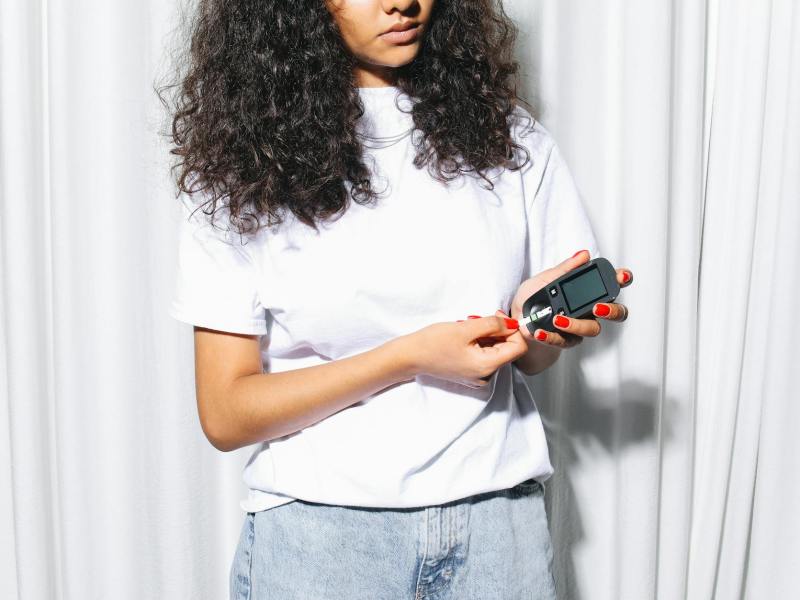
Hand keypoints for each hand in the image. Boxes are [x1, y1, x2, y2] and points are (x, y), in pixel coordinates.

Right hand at [403, 315, 527, 387]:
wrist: (410, 356)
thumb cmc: (434, 342)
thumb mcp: (466, 328)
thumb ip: (494, 324)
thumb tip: (513, 323)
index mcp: (487, 366)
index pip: (518, 348)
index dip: (513, 329)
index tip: (498, 316)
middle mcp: (486, 376)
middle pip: (507, 349)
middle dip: (498, 330)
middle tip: (479, 318)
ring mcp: (478, 376)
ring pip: (496, 351)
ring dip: (487, 335)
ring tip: (468, 326)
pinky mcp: (470, 373)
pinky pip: (485, 355)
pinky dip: (480, 342)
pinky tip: (465, 335)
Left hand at [510, 249, 632, 347]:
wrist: (516, 318)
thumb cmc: (533, 297)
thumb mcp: (545, 279)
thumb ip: (565, 269)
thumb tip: (584, 255)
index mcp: (588, 291)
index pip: (612, 284)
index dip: (622, 279)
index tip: (621, 276)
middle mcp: (590, 310)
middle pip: (617, 313)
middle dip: (612, 310)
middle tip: (598, 307)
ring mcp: (581, 327)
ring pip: (593, 329)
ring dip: (576, 324)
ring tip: (558, 319)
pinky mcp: (567, 341)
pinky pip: (565, 341)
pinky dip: (552, 336)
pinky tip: (540, 332)